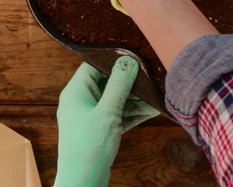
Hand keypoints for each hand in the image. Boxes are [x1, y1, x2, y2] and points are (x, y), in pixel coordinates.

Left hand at [54, 56, 159, 186]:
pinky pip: (116, 115)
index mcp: (76, 92)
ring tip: (155, 96)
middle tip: (150, 78)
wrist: (83, 181)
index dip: (113, 61)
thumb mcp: (108, 110)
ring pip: (114, 100)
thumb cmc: (90, 145)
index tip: (134, 59)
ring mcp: (89, 117)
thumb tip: (127, 60)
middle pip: (106, 83)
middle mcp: (80, 101)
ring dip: (134, 99)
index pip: (94, 66)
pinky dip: (131, 113)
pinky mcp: (98, 130)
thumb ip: (119, 84)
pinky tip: (151, 111)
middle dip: (129, 82)